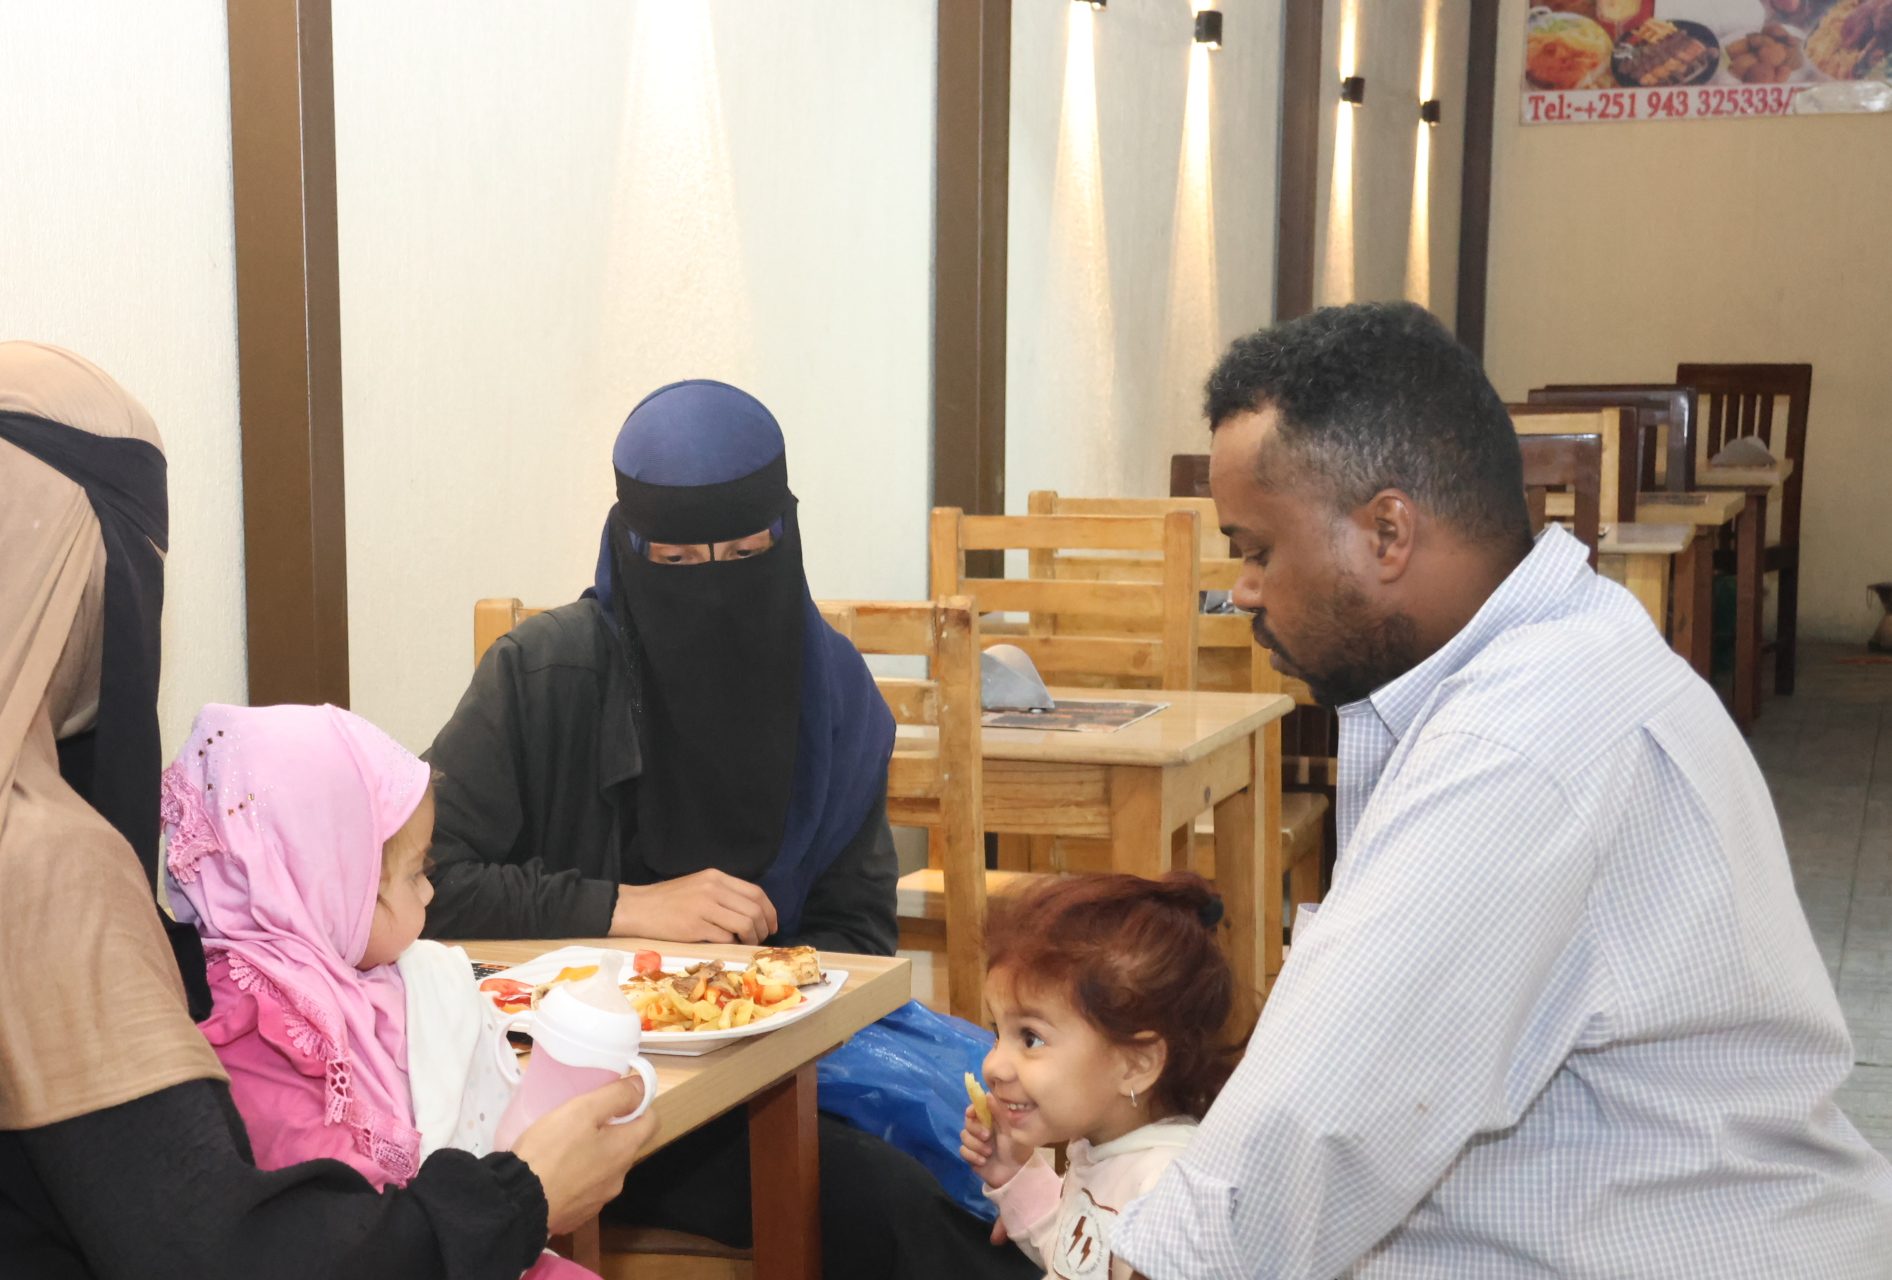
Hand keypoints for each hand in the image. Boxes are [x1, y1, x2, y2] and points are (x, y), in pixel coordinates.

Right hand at [510, 1074, 659, 1235]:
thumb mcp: (582, 1111)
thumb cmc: (550, 1151)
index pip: (651, 1121)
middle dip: (611, 1130)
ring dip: (592, 1155)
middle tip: (582, 1120)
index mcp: (625, 1150)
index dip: (637, 1106)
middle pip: (626, 1145)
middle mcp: (619, 1178)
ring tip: (564, 1145)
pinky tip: (555, 1172)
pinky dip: (576, 1177)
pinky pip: (584, 1189)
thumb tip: (642, 1087)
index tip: (613, 1100)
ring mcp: (598, 1200)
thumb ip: (616, 1096)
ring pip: (604, 1168)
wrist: (519, 1203)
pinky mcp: (578, 1214)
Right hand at [610, 871, 777, 944]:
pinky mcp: (695, 927)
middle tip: (760, 938)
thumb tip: (750, 912)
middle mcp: (713, 889)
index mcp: (716, 877)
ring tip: (746, 943)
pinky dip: (731, 943)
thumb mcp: (698, 886)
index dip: (770, 911)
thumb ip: (723, 894)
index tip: (772, 925)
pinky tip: (727, 945)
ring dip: (751, 938)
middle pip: (754, 909)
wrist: (638, 908)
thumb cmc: (668, 900)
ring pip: (744, 924)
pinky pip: (725, 937)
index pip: (755, 892)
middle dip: (763, 928)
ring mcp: (704, 907)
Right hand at [959, 1102, 1030, 1189]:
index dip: (972, 1109)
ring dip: (976, 1145)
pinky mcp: (971, 1155)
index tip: (972, 1113)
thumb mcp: (1009, 1128)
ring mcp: (975, 1142)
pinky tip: (983, 1161)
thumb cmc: (1016, 1148)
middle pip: (968, 1122)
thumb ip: (998, 1112)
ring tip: (989, 1153)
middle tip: (987, 1136)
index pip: (975, 1109)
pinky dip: (972, 1156)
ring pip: (964, 1136)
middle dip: (976, 1129)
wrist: (1015, 1174)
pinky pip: (963, 1151)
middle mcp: (981, 1129)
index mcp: (991, 1120)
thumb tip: (987, 1094)